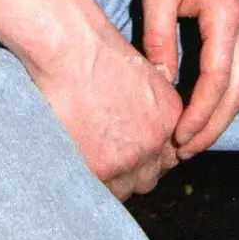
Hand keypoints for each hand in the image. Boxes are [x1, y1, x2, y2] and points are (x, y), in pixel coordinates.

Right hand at [26, 11, 184, 200]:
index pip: (167, 157)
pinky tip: (77, 166)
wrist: (69, 49)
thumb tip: (142, 115)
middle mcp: (155, 140)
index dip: (147, 158)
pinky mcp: (101, 169)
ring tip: (89, 163)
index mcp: (169, 115)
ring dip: (110, 180)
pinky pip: (100, 191)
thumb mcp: (139, 71)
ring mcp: (129, 158)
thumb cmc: (95, 48)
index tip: (130, 154)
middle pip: (147, 178)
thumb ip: (149, 100)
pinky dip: (90, 183)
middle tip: (108, 161)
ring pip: (124, 189)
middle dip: (131, 172)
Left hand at [137, 0, 238, 161]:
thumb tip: (161, 86)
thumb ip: (158, 37)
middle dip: (212, 127)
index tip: (176, 139)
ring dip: (219, 116)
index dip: (198, 116)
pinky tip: (199, 110)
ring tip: (189, 140)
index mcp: (227, 14)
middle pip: (238, 92)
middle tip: (183, 153)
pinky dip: (223, 96)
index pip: (217, 80)